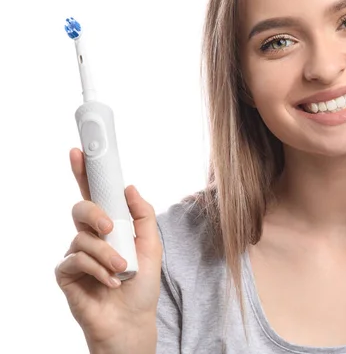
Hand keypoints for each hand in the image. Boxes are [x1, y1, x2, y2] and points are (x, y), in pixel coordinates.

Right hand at [55, 148, 162, 349]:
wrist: (133, 319)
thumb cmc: (142, 282)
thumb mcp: (152, 244)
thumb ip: (143, 215)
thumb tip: (130, 187)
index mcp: (110, 224)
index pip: (94, 193)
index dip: (85, 172)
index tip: (79, 151)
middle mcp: (90, 235)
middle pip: (81, 208)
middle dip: (94, 214)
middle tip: (109, 228)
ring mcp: (76, 253)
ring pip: (83, 238)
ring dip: (107, 254)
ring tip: (122, 270)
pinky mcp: (66, 273)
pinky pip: (77, 260)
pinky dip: (98, 270)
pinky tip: (111, 281)